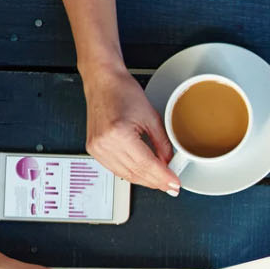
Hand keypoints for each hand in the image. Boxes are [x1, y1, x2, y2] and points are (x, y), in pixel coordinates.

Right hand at [82, 64, 180, 193]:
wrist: (102, 82)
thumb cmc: (122, 92)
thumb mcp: (151, 117)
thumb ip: (162, 144)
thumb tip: (169, 163)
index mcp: (119, 134)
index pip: (147, 165)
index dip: (163, 178)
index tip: (175, 184)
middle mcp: (105, 144)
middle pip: (136, 173)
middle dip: (156, 182)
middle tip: (171, 186)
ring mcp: (97, 148)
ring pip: (126, 175)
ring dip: (145, 180)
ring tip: (160, 181)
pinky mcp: (94, 150)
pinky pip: (116, 169)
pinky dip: (131, 173)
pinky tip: (143, 174)